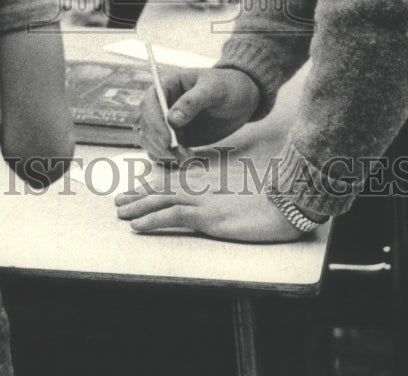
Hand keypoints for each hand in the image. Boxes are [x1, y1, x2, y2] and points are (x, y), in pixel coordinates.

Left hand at [116, 183, 305, 242]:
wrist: (287, 202)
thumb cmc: (272, 200)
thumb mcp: (246, 194)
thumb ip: (228, 192)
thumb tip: (220, 197)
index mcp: (211, 182)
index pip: (175, 181)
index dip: (153, 185)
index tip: (136, 187)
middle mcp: (203, 188)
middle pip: (163, 188)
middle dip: (139, 195)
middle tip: (119, 200)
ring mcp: (204, 201)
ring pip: (161, 200)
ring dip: (138, 206)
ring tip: (121, 212)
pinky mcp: (208, 216)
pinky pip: (172, 216)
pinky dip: (151, 219)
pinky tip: (137, 225)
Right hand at [140, 67, 259, 161]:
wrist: (241, 98)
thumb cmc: (227, 86)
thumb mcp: (213, 88)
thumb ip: (193, 101)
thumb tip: (172, 120)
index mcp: (167, 86)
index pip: (149, 103)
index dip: (153, 121)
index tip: (166, 138)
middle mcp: (163, 104)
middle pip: (146, 124)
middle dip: (157, 141)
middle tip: (176, 153)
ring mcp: (168, 122)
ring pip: (151, 140)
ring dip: (163, 153)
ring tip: (187, 158)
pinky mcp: (177, 137)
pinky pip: (163, 150)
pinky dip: (170, 159)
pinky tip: (187, 160)